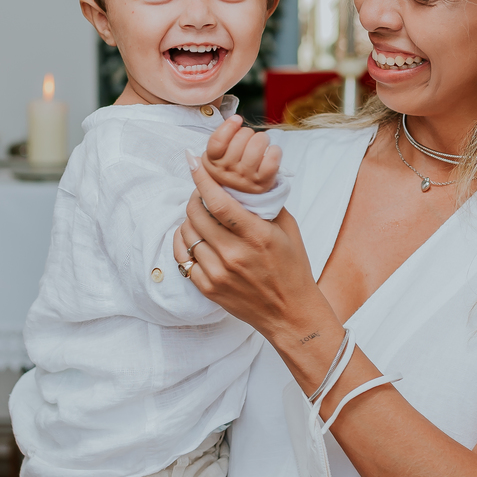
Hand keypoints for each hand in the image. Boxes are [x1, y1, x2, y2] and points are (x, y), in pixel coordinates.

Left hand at [173, 156, 330, 349]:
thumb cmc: (292, 268)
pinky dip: (184, 242)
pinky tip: (192, 236)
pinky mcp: (208, 288)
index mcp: (256, 236)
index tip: (193, 163)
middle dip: (195, 197)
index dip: (201, 179)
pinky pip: (183, 258)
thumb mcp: (288, 229)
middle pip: (197, 215)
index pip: (218, 201)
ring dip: (190, 219)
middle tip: (201, 192)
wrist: (290, 313)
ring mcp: (218, 273)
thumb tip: (242, 181)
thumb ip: (264, 204)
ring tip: (200, 214)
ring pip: (187, 234)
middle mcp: (234, 254)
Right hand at [202, 114, 282, 196]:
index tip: (236, 119)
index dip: (229, 126)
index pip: (217, 142)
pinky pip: (272, 159)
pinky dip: (275, 151)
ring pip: (257, 144)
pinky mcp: (262, 183)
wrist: (242, 198)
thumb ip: (213, 145)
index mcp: (212, 163)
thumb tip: (208, 141)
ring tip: (260, 144)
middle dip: (247, 132)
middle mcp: (226, 172)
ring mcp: (244, 178)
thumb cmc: (230, 169)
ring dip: (262, 139)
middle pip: (241, 138)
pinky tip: (270, 153)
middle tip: (247, 139)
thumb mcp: (215, 158)